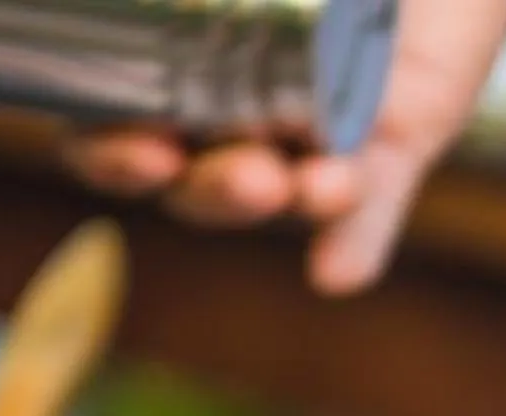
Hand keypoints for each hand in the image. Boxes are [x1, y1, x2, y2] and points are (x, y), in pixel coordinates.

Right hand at [63, 0, 505, 295]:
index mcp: (173, 52)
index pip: (108, 125)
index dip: (108, 152)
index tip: (140, 150)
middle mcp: (233, 103)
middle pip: (198, 180)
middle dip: (215, 189)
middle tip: (248, 177)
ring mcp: (315, 128)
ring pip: (286, 193)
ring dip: (293, 202)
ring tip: (318, 186)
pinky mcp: (398, 137)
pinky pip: (377, 202)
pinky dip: (356, 241)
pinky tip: (336, 272)